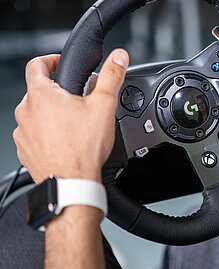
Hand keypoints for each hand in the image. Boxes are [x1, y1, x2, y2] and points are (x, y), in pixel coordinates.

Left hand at [13, 49, 128, 183]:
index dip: (50, 60)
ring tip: (73, 126)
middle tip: (78, 102)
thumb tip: (119, 57)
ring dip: (51, 115)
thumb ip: (112, 77)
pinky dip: (47, 134)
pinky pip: (34, 135)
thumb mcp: (104, 106)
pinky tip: (65, 142)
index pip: (36, 65)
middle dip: (57, 93)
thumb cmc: (84, 148)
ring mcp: (22, 132)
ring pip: (36, 115)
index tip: (60, 65)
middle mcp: (25, 112)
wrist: (73, 183)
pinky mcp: (25, 150)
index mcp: (41, 95)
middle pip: (38, 92)